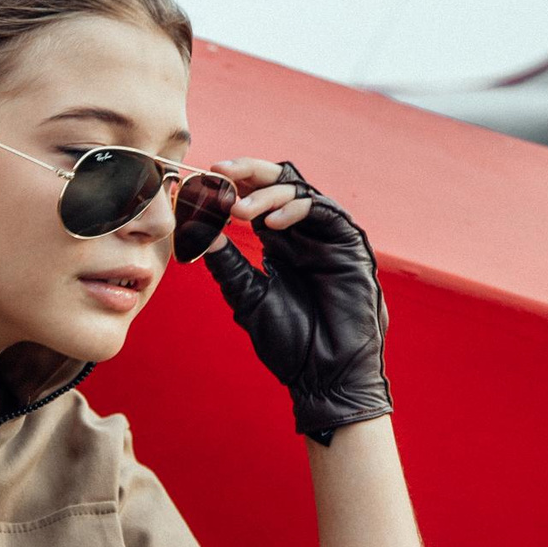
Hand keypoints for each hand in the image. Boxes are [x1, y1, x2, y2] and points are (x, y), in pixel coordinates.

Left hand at [196, 157, 391, 443]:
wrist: (322, 375)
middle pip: (278, 182)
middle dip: (248, 172)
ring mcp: (328, 236)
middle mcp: (304, 233)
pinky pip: (324, 210)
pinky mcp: (350, 244)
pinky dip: (296, 208)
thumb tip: (197, 228)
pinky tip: (272, 223)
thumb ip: (226, 261)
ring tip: (239, 212)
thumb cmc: (289, 341)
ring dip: (266, 194)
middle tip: (219, 172)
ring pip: (299, 190)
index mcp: (280, 243)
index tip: (201, 182)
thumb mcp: (247, 294)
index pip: (256, 198)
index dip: (231, 185)